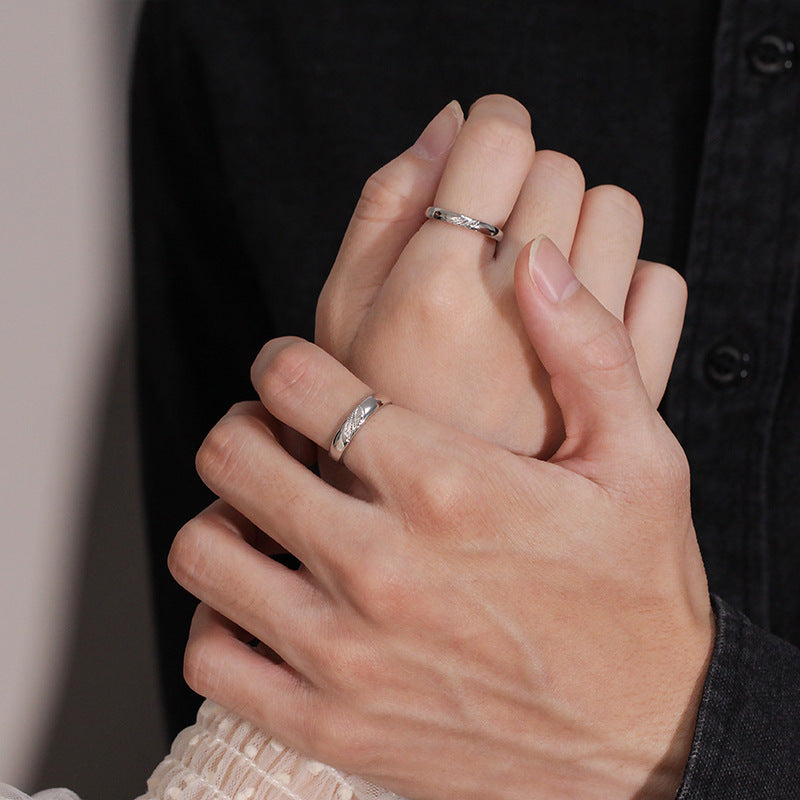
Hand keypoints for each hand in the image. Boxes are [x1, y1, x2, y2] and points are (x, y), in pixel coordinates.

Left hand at [169, 237, 712, 799]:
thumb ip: (584, 349)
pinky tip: (263, 596)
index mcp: (446, 485)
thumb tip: (534, 259)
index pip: (301, 386)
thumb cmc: (639, 597)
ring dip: (222, 514)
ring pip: (205, 550)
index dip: (282, 361)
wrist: (647, 738)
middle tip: (272, 431)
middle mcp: (382, 567)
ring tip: (263, 511)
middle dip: (244, 425)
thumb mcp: (640, 460)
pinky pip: (213, 655)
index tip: (292, 370)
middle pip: (234, 456)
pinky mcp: (333, 723)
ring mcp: (347, 653)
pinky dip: (219, 614)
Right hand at [316, 95, 686, 458]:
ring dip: (577, 220)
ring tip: (532, 271)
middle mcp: (514, 315)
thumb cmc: (378, 413)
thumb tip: (449, 121)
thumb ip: (385, 210)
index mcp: (434, 291)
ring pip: (616, 213)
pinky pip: (659, 284)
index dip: (491, 128)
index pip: (499, 140)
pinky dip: (626, 276)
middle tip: (491, 230)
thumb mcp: (342, 312)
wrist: (434, 526)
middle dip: (523, 179)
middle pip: (558, 169)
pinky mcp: (625, 390)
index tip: (482, 151)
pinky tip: (577, 309)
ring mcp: (578, 354)